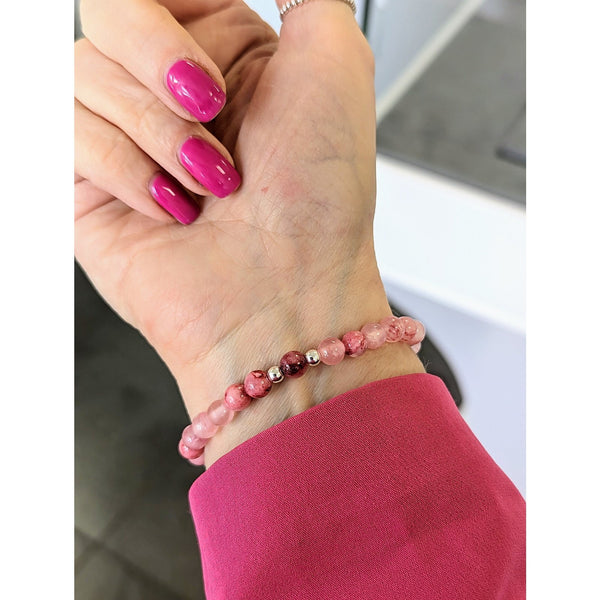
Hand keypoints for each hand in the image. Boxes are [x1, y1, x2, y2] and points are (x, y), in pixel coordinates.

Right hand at [75, 0, 423, 466]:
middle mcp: (170, 94)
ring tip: (207, 184)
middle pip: (110, 13)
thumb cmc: (319, 198)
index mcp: (223, 54)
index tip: (209, 70)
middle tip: (212, 115)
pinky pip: (62, 132)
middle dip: (164, 65)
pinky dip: (126, 170)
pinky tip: (171, 208)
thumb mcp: (334, 60)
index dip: (169, 15)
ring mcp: (126, 139)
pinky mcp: (88, 186)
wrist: (288, 294)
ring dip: (157, 132)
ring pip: (82, 73)